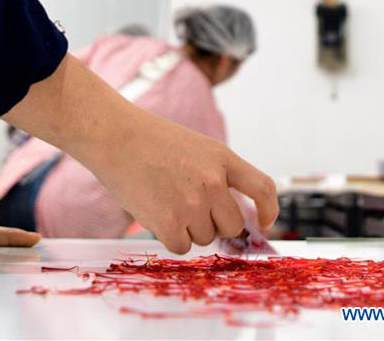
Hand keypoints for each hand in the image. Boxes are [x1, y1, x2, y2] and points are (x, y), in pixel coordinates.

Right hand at [88, 109, 277, 254]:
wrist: (115, 137)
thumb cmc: (150, 141)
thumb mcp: (196, 147)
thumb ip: (218, 175)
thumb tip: (230, 217)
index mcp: (222, 157)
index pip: (263, 188)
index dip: (269, 210)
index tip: (264, 222)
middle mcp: (213, 181)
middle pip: (233, 224)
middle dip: (216, 223)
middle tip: (190, 206)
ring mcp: (192, 203)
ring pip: (205, 237)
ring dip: (188, 227)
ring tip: (165, 198)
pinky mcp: (169, 222)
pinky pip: (181, 246)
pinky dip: (170, 236)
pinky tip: (155, 211)